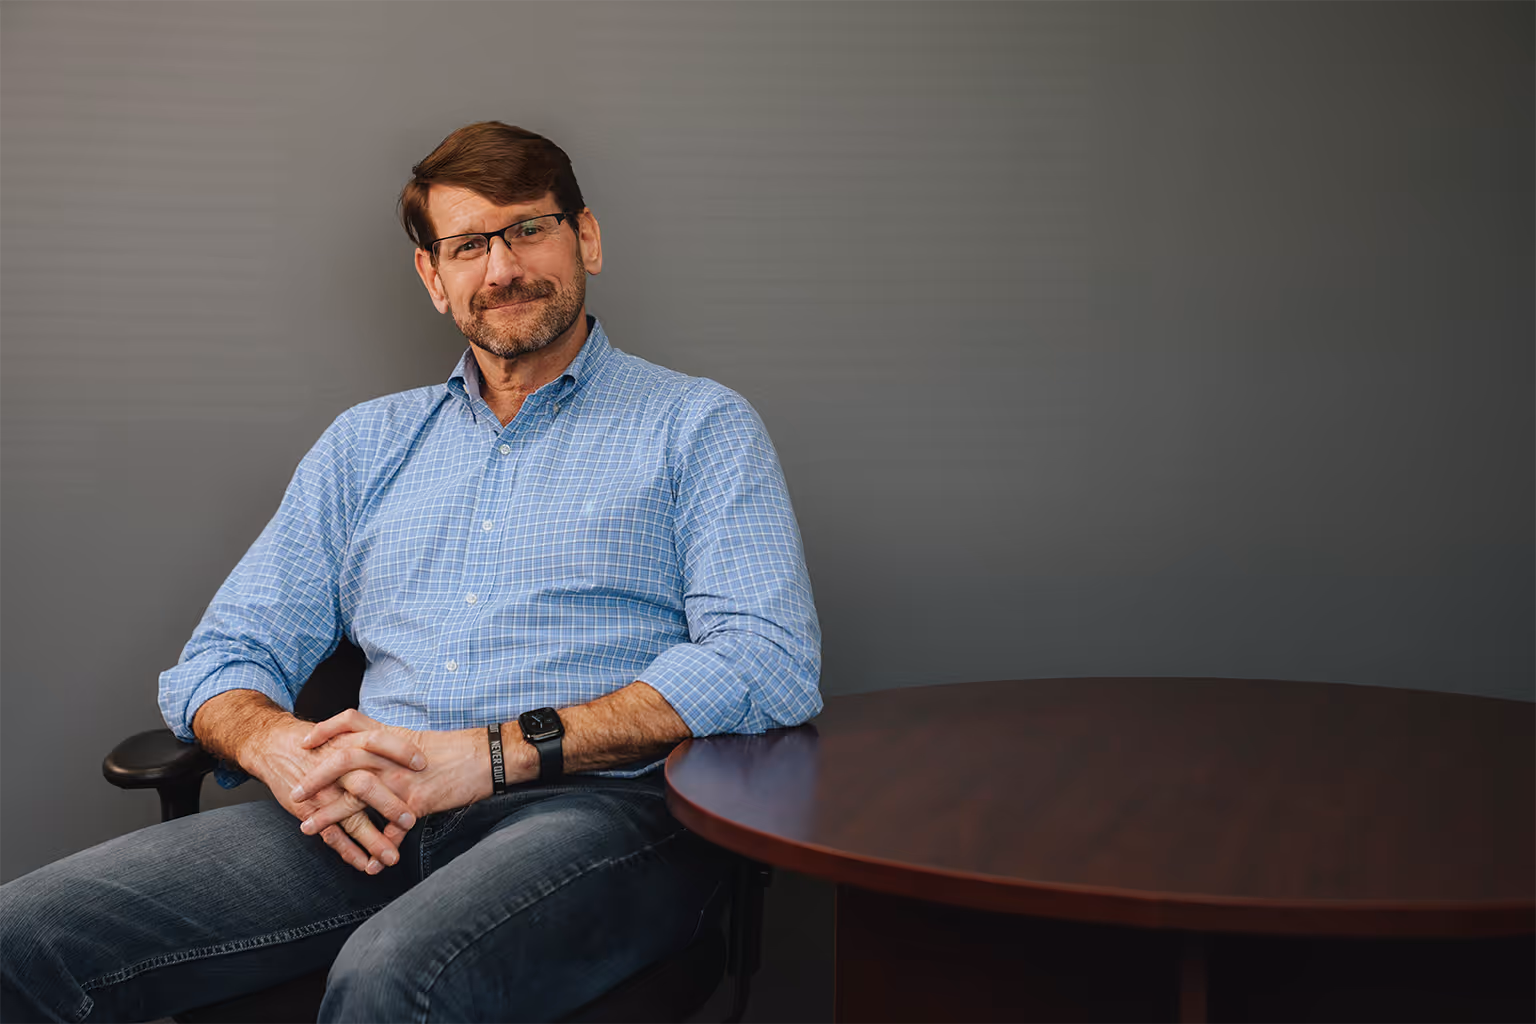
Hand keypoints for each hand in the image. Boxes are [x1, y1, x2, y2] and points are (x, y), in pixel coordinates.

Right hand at [243, 715, 426, 874]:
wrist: (275, 746)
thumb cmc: (320, 742)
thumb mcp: (346, 734)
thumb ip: (374, 745)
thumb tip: (413, 755)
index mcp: (350, 743)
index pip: (378, 742)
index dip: (401, 751)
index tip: (423, 765)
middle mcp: (337, 770)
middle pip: (365, 784)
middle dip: (389, 804)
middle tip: (410, 820)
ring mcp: (323, 792)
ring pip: (350, 817)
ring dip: (372, 839)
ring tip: (391, 858)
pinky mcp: (309, 811)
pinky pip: (331, 835)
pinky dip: (348, 852)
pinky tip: (364, 864)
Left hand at [291, 710, 511, 833]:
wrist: (486, 757)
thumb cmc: (454, 750)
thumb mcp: (416, 740)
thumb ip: (390, 747)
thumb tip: (370, 755)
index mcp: (390, 737)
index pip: (349, 723)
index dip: (324, 730)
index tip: (304, 742)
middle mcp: (390, 757)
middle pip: (342, 760)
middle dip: (315, 778)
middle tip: (295, 792)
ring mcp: (401, 780)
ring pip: (356, 797)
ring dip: (329, 816)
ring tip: (308, 829)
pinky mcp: (415, 803)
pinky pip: (390, 830)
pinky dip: (379, 849)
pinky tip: (371, 865)